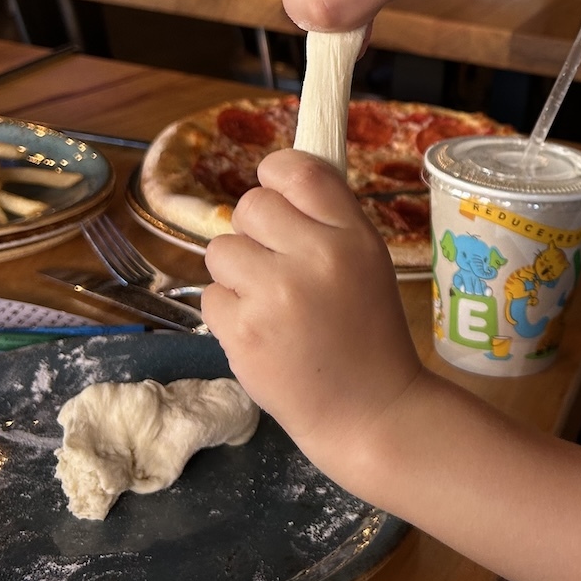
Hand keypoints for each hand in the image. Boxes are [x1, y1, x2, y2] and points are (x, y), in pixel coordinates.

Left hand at [202, 149, 423, 474]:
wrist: (369, 410)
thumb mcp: (370, 262)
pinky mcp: (242, 332)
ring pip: (221, 249)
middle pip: (250, 205)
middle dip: (255, 231)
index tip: (276, 194)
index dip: (276, 175)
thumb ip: (328, 221)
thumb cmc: (368, 333)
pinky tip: (262, 333)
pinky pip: (211, 296)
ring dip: (237, 273)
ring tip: (270, 303)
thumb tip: (277, 179)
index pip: (298, 170)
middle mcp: (315, 258)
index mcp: (353, 236)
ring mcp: (274, 295)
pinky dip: (229, 313)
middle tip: (277, 265)